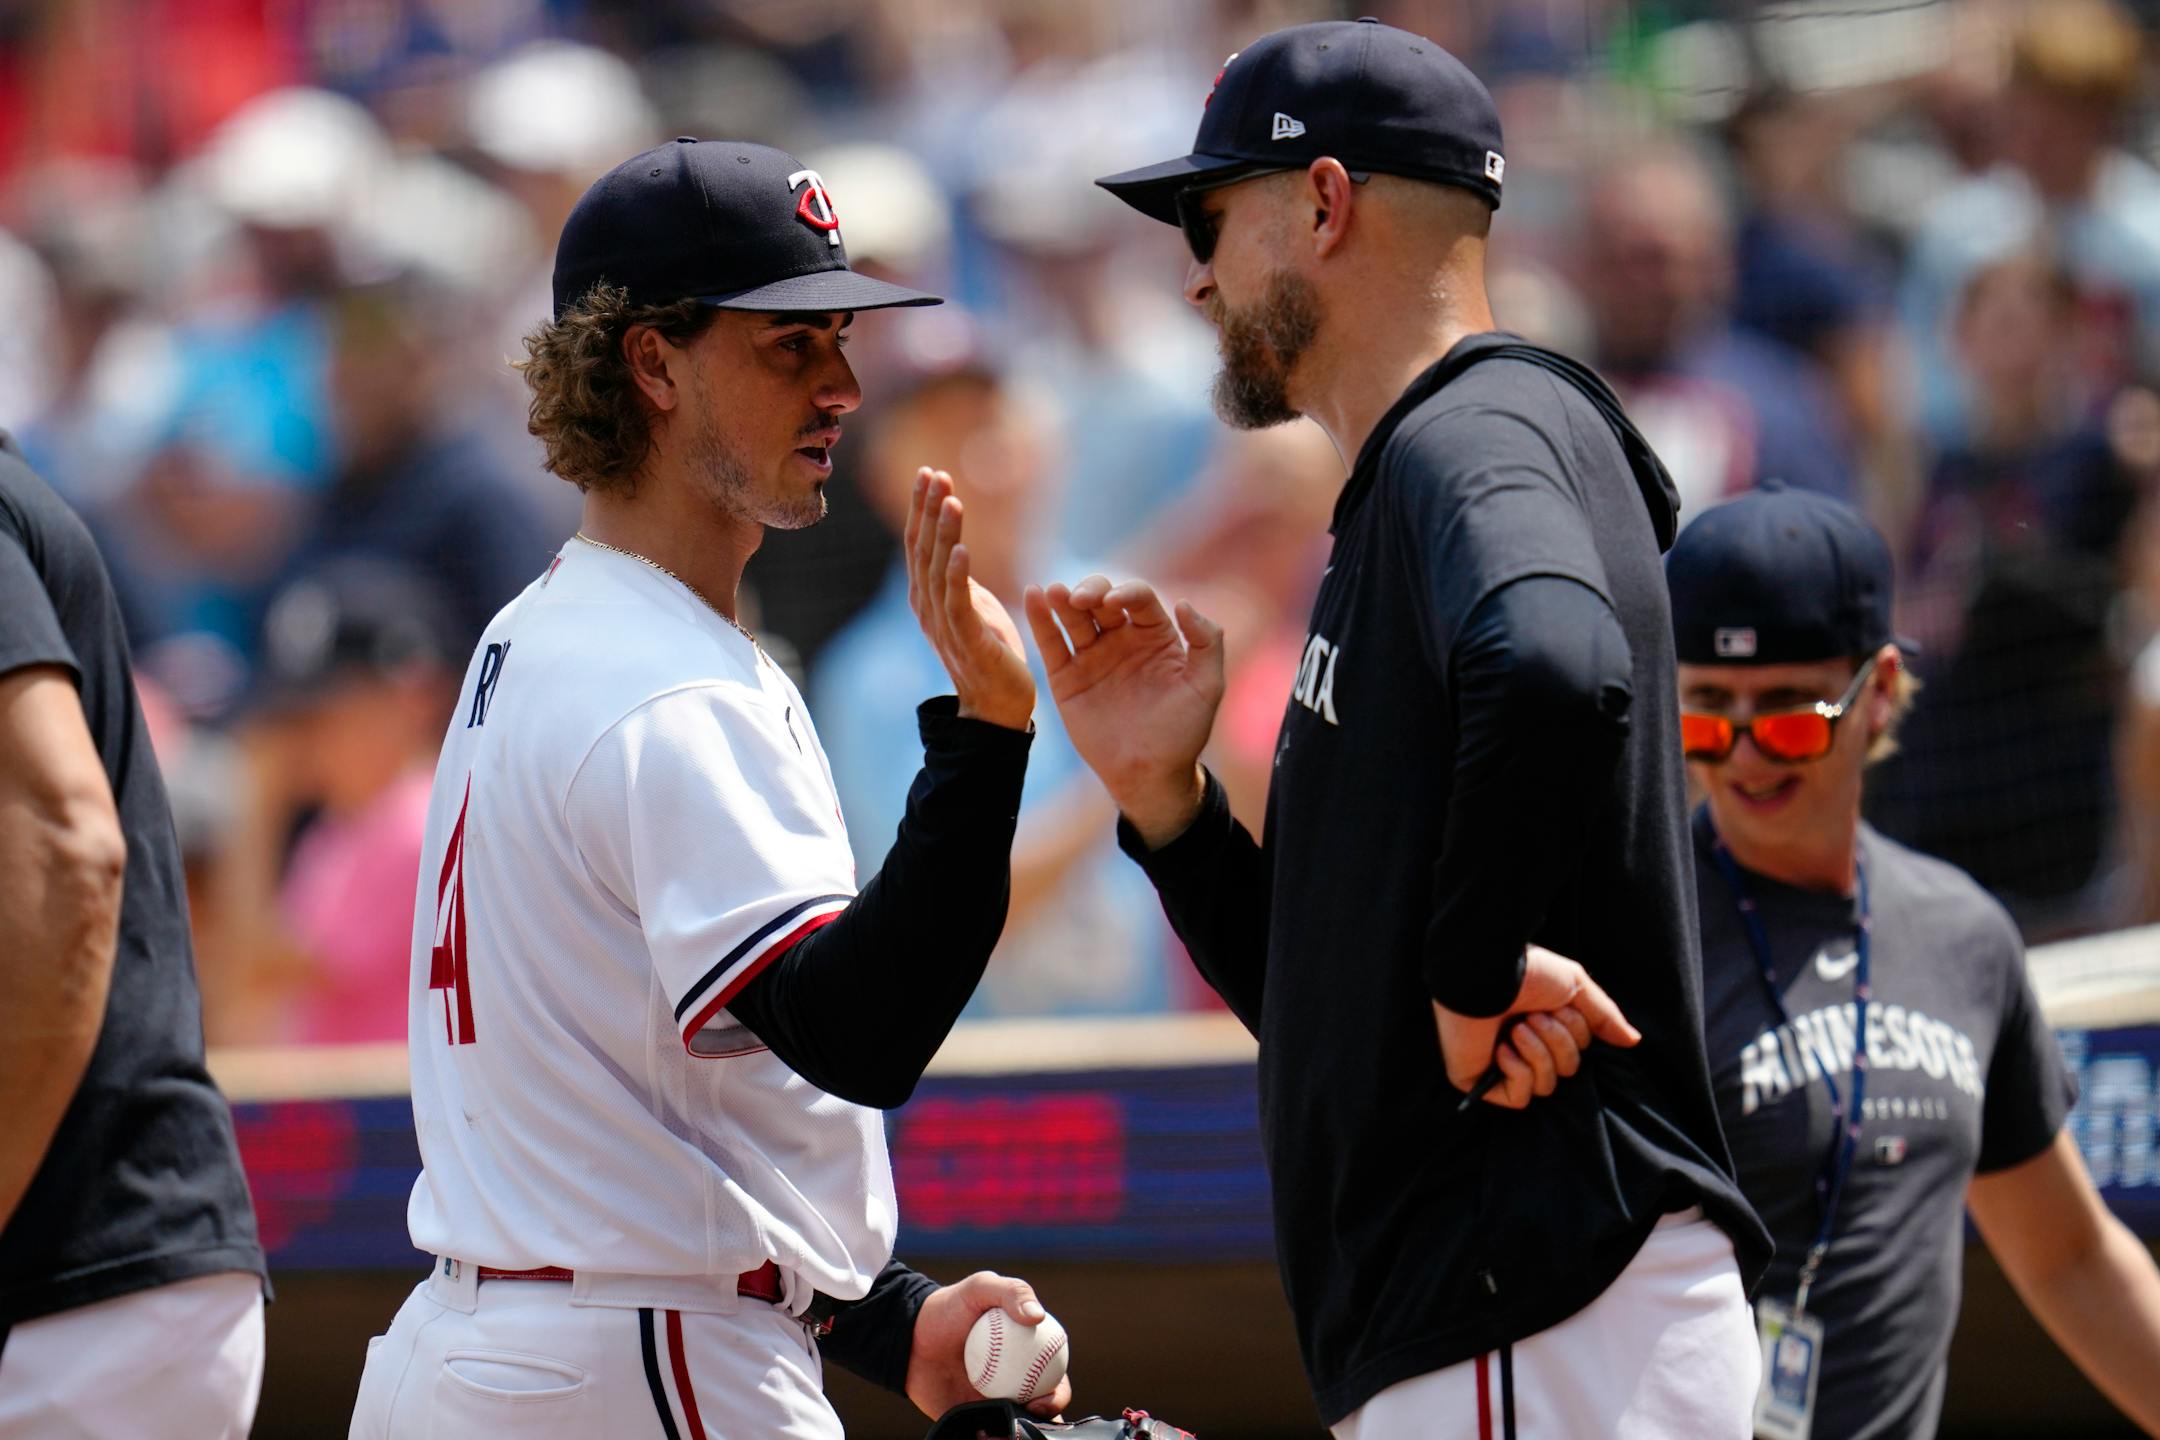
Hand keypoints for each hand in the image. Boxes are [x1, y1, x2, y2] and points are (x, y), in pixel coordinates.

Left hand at [905, 1270, 1071, 1419]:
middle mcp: (1016, 1379)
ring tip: (1008, 1433)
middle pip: (1042, 1407)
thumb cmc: (947, 1308)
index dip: (1058, 1392)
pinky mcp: (973, 1420)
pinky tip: (986, 1435)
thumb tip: (1038, 1318)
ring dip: (1021, 1433)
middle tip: (1028, 1419)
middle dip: (1046, 1420)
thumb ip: (1012, 1292)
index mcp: (1027, 1352)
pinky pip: (989, 1433)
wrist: (907, 1338)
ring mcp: (994, 1401)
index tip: (1046, 1398)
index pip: (1054, 1376)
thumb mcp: (980, 1288)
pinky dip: (994, 1437)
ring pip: (1018, 1424)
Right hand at [906, 468, 1033, 731]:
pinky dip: (958, 574)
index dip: (922, 507)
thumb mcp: (972, 606)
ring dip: (944, 534)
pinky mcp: (967, 641)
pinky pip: (958, 603)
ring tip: (952, 500)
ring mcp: (944, 624)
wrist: (996, 708)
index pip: (919, 542)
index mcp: (927, 596)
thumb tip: (955, 549)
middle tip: (936, 474)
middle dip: (928, 510)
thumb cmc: (988, 655)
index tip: (930, 472)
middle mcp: (927, 606)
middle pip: (922, 549)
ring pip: (938, 570)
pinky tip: (963, 549)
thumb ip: (959, 579)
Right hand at [1023, 574, 1223, 846]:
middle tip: (1082, 598)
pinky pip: (1052, 643)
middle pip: (1102, 598)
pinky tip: (1034, 596)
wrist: (1148, 774)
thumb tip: (1183, 603)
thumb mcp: (1207, 687)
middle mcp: (1122, 639)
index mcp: (1155, 635)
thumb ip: (1207, 642)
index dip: (1127, 592)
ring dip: (1064, 599)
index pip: (1138, 598)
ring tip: (1056, 592)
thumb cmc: (1182, 732)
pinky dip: (1041, 618)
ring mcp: (1092, 656)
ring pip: (1075, 617)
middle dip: (1092, 590)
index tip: (1116, 601)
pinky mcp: (1067, 677)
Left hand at [1434, 945, 1641, 1109]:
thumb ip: (1603, 1016)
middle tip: (1533, 1017)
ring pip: (1547, 1086)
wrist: (1485, 972)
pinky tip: (1502, 1049)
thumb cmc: (1526, 971)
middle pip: (1567, 1070)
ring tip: (1518, 1028)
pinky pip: (1519, 1098)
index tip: (1559, 1006)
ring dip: (1539, 1054)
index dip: (1577, 1033)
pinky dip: (1518, 1073)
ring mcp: (1501, 1064)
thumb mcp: (1575, 986)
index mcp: (1544, 1025)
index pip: (1579, 1051)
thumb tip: (1632, 1041)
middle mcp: (1524, 1045)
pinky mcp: (1478, 1080)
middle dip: (1558, 1043)